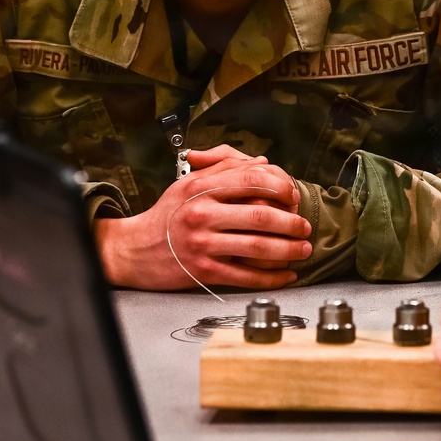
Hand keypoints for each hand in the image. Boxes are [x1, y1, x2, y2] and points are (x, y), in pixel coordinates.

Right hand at [95, 146, 310, 290]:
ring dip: (288, 250)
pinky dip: (272, 277)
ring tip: (303, 249)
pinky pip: (246, 276)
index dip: (280, 186)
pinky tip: (286, 275)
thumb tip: (262, 162)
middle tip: (305, 227)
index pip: (250, 179)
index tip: (293, 194)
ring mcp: (203, 244)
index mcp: (201, 188)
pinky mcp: (204, 271)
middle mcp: (202, 213)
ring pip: (258, 247)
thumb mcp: (188, 182)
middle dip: (291, 222)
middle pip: (260, 215)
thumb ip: (224, 167)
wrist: (134, 250)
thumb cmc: (166, 215)